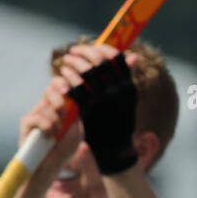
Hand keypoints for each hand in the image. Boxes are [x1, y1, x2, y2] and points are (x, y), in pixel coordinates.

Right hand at [21, 79, 81, 186]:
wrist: (50, 167)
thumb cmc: (63, 150)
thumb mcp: (75, 132)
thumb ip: (75, 115)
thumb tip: (72, 99)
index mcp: (57, 107)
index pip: (57, 87)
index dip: (61, 83)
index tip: (67, 89)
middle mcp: (45, 108)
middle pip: (49, 90)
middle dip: (59, 101)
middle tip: (64, 116)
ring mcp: (34, 115)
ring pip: (46, 106)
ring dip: (56, 122)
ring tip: (56, 134)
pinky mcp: (26, 124)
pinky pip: (37, 118)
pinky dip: (47, 127)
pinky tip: (48, 137)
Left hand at [56, 43, 139, 175]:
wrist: (115, 150)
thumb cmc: (120, 122)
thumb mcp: (128, 100)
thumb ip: (127, 77)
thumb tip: (132, 56)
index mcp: (129, 87)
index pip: (117, 58)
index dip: (103, 48)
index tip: (92, 47)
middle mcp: (118, 92)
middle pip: (100, 60)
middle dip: (84, 52)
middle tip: (73, 51)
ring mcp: (103, 100)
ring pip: (86, 71)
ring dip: (73, 63)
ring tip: (66, 62)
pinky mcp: (89, 109)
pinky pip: (75, 86)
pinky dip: (68, 77)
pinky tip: (63, 76)